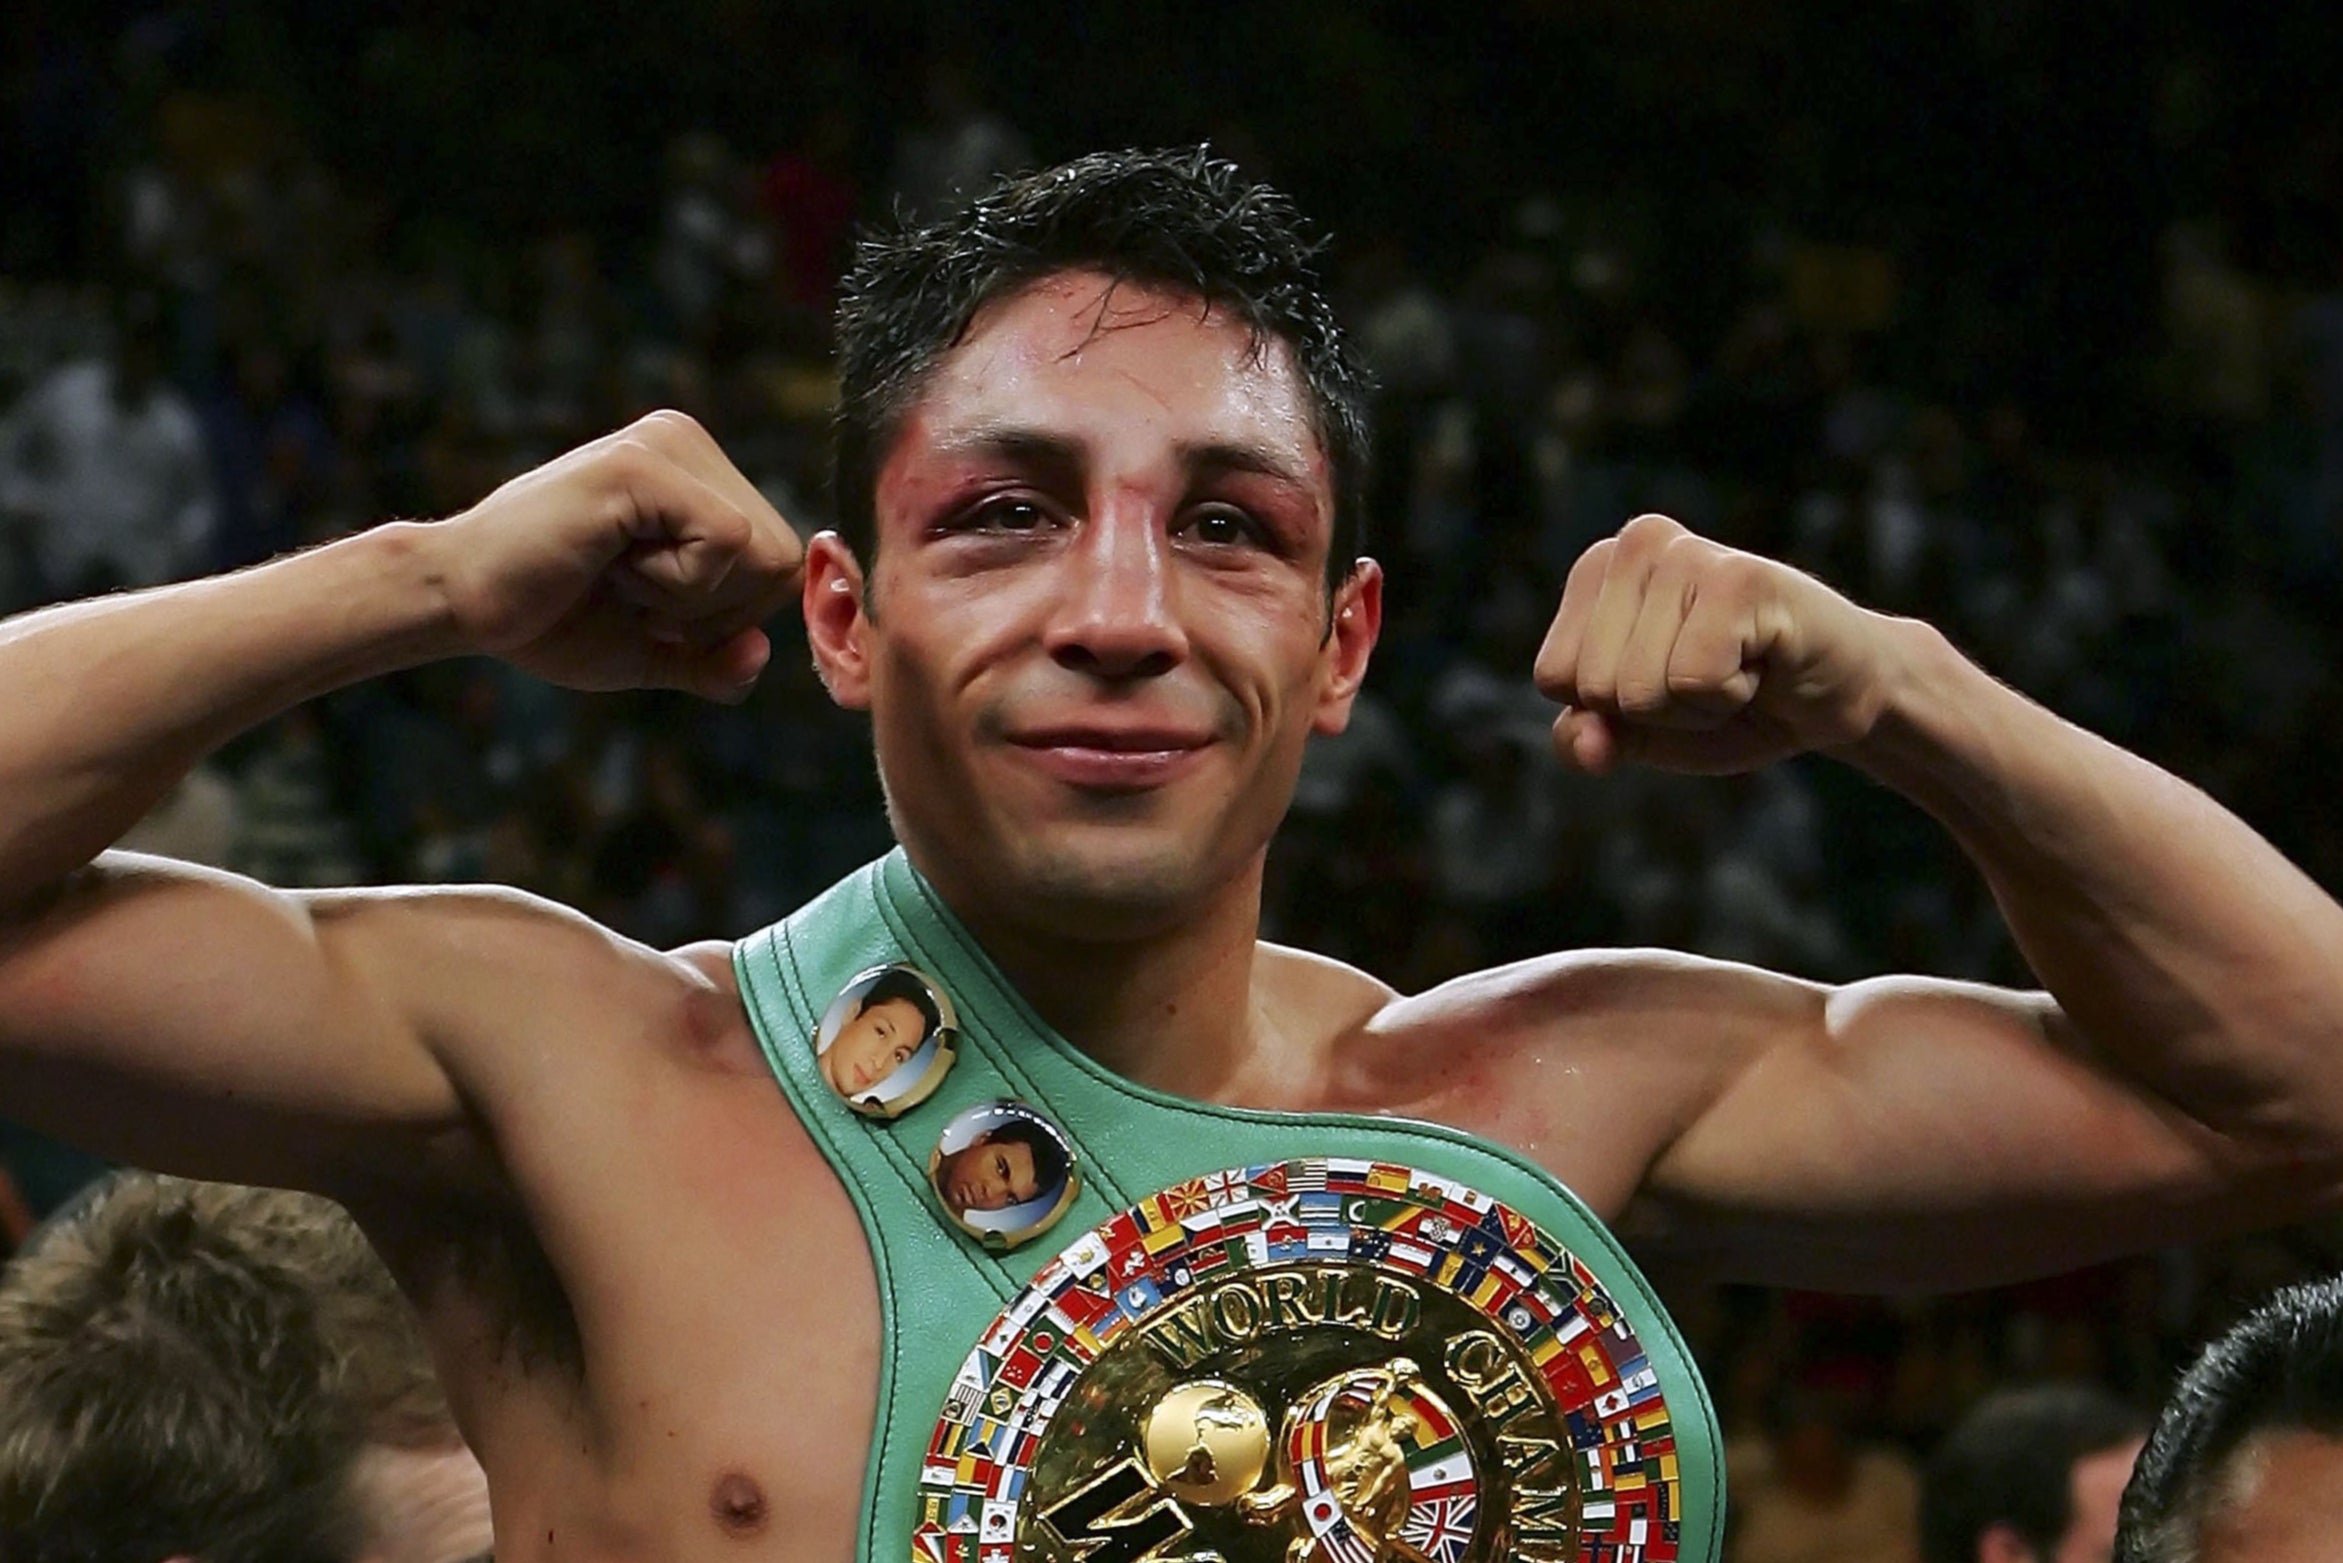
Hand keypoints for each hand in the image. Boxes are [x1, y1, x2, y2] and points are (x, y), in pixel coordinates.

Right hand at [429, 411, 802, 699]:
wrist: (460, 603)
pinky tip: (608, 561)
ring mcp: (667, 444)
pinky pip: (726, 545)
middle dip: (715, 611)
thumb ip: (715, 660)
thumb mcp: (654, 651)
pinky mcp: (645, 462)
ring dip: (690, 597)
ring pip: (763, 553)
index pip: (781, 562)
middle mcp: (688, 442)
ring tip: (616, 571)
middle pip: (782, 560)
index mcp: (697, 473)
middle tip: (629, 589)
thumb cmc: (548, 620)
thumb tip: (761, 655)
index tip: (649, 605)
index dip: (728, 616)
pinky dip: (674, 584)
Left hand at [1534, 514, 1904, 773]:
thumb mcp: (1640, 731)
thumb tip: (1583, 744)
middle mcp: (1636, 543)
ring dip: (1696, 705)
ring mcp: (1688, 554)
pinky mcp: (1739, 579)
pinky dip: (1730, 697)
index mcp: (1598, 567)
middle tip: (1715, 675)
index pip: (1555, 677)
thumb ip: (1587, 739)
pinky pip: (1693, 683)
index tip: (1672, 678)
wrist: (1837, 694)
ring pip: (1639, 690)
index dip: (1614, 707)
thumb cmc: (1732, 701)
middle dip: (1657, 709)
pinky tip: (1763, 663)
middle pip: (1595, 687)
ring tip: (1740, 666)